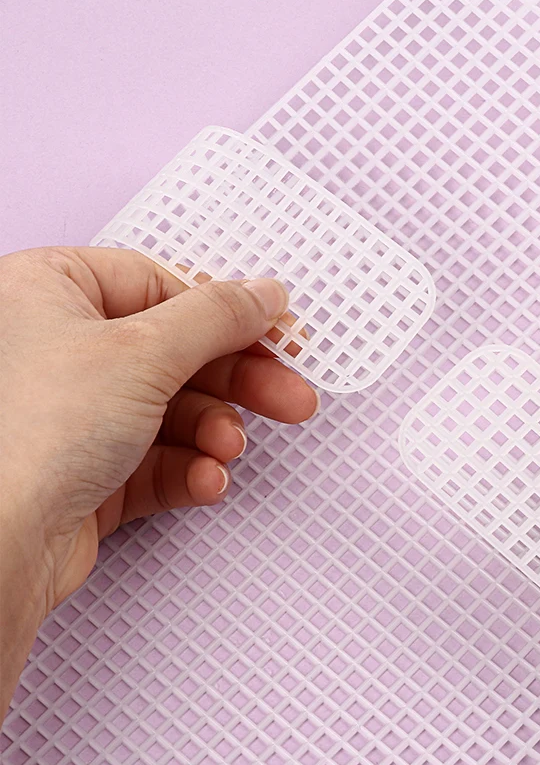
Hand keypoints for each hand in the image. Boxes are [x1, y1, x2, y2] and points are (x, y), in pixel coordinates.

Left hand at [0, 246, 316, 714]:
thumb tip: (263, 294)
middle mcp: (55, 349)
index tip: (275, 333)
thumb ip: (217, 317)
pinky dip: (190, 469)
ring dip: (215, 432)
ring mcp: (69, 415)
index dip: (225, 313)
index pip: (161, 286)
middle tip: (288, 395)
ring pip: (173, 410)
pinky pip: (157, 460)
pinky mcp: (83, 473)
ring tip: (228, 448)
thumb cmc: (24, 439)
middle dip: (238, 382)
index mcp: (48, 292)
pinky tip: (205, 478)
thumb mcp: (144, 352)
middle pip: (176, 352)